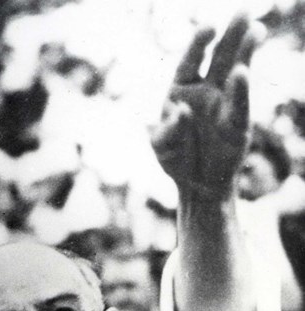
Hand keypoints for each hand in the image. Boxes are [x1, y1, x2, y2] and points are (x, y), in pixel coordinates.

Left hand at [150, 14, 262, 199]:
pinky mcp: (238, 123)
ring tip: (258, 30)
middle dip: (231, 35)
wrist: (197, 184)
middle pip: (219, 58)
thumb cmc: (176, 159)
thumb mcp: (161, 147)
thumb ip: (166, 131)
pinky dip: (240, 91)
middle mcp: (205, 92)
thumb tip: (181, 109)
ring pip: (236, 72)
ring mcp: (224, 105)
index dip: (198, 45)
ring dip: (245, 52)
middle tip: (245, 11)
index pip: (189, 62)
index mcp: (180, 92)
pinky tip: (243, 73)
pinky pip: (240, 104)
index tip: (208, 27)